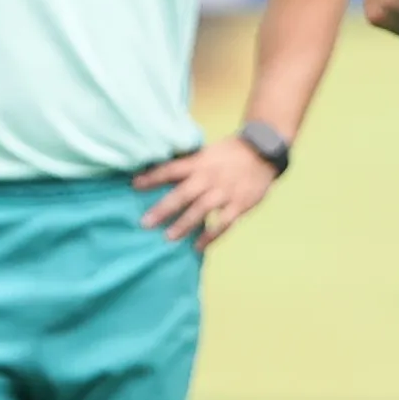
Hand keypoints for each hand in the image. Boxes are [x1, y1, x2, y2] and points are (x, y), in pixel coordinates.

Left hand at [135, 135, 279, 247]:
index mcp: (200, 163)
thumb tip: (161, 175)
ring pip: (202, 210)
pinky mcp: (240, 204)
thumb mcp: (207, 153)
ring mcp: (226, 192)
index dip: (153, 177)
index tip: (135, 185)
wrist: (263, 152)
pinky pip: (224, 223)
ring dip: (184, 224)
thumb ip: (188, 165)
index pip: (172, 169)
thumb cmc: (230, 153)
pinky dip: (211, 236)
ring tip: (168, 237)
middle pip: (183, 194)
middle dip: (164, 209)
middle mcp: (210, 178)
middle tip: (146, 223)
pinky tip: (198, 247)